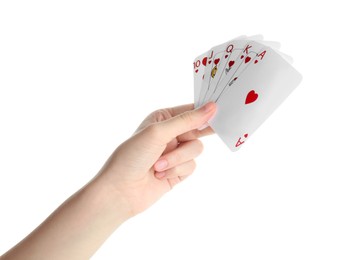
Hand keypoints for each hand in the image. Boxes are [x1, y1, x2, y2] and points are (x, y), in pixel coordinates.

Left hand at [97, 102, 216, 216]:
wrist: (120, 191)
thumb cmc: (132, 156)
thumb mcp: (158, 132)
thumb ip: (186, 120)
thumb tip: (212, 108)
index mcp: (163, 119)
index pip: (191, 110)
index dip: (205, 111)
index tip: (220, 110)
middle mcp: (171, 134)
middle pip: (199, 130)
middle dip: (192, 136)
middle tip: (208, 132)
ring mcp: (175, 153)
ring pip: (196, 149)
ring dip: (178, 158)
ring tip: (158, 165)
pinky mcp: (178, 171)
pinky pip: (192, 166)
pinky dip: (176, 170)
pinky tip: (160, 174)